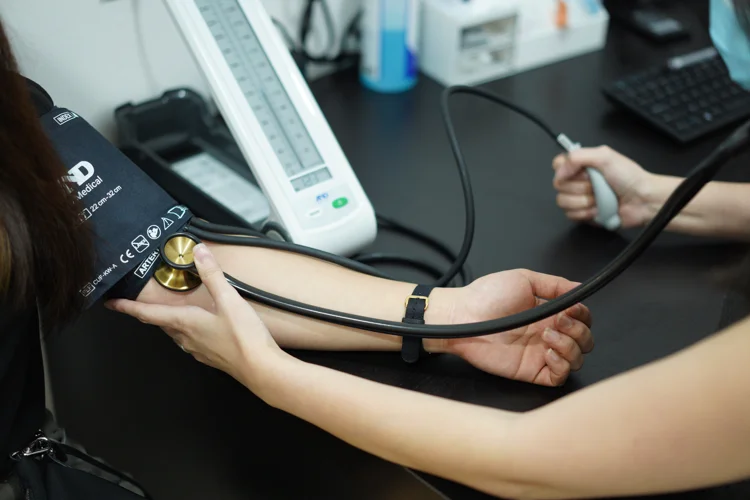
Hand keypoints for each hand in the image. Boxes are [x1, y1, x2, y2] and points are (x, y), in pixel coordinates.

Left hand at [106, 244, 285, 385]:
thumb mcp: (229, 300)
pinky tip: (202, 328)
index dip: (128, 307)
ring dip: (170, 323)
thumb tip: (198, 252)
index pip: (148, 314)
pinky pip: (192, 342)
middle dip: (149, 314)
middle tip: (141, 304)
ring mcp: (199, 350)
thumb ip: (213, 275)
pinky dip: (189, 331)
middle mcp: (187, 338)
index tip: (112, 303)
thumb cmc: (243, 337)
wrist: (261, 369)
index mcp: (185, 323)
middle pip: (161, 324)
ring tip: (172, 312)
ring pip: (176, 334)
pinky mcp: (212, 357)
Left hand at [440, 270, 592, 386]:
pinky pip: (559, 377)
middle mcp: (547, 333)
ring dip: (571, 346)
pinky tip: (548, 352)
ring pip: (576, 359)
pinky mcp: (531, 370)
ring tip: (547, 334)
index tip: (572, 309)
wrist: (463, 316)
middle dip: (579, 331)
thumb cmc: (487, 296)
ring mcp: (540, 353)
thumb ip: (554, 284)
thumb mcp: (524, 279)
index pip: (582, 319)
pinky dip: (562, 366)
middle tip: (559, 321)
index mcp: (548, 313)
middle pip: (585, 340)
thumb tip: (579, 287)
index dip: (583, 315)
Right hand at [552, 146, 654, 228]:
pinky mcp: (583, 214)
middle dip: (579, 187)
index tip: (582, 173)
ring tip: (599, 198)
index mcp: (582, 165)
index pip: (557, 165)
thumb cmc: (630, 178)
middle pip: (558, 185)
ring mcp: (579, 198)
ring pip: (563, 201)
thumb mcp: (605, 156)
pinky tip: (598, 209)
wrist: (642, 200)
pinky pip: (570, 215)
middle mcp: (578, 181)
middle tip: (596, 185)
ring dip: (583, 201)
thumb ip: (577, 157)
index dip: (565, 170)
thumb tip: (559, 171)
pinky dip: (586, 213)